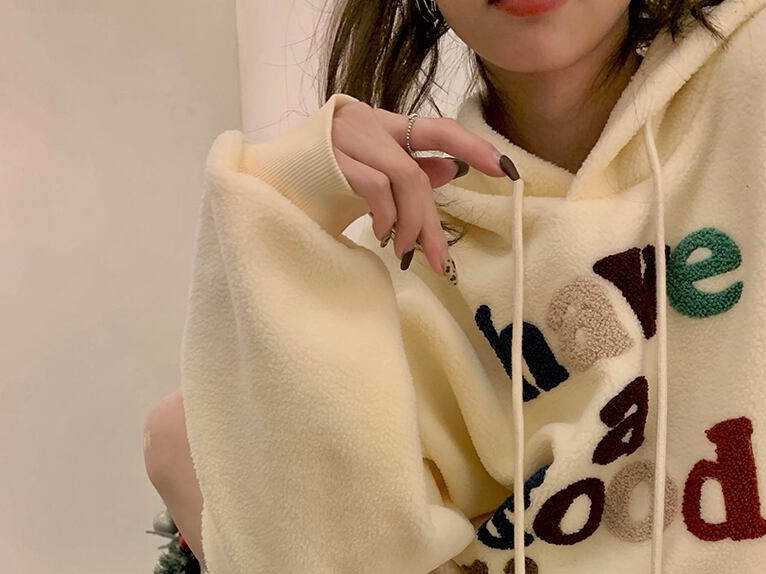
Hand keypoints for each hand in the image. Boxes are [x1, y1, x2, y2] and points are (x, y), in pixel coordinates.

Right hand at [330, 97, 514, 277]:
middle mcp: (367, 122)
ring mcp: (349, 137)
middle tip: (440, 258)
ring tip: (402, 250)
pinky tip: (379, 235)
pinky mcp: (333, 158)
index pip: (436, 129)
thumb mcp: (369, 178)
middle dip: (433, 220)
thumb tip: (451, 172)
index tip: (504, 171)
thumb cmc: (314, 184)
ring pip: (404, 179)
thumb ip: (409, 172)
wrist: (261, 183)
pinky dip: (385, 216)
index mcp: (380, 125)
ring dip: (410, 223)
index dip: (472, 147)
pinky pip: (376, 187)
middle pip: (419, 170)